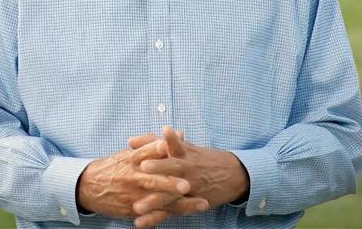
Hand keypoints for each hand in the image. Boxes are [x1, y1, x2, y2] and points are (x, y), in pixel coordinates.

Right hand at [76, 138, 197, 219]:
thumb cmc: (113, 167)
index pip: (147, 152)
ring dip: (179, 204)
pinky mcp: (132, 209)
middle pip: (154, 180)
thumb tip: (178, 132)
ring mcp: (133, 195)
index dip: (159, 149)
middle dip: (171, 184)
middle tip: (187, 185)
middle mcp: (133, 177)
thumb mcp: (128, 153)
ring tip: (199, 204)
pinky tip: (183, 217)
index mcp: (132, 160)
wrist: (87, 187)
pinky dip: (167, 216)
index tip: (171, 146)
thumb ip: (152, 145)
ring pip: (158, 201)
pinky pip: (152, 214)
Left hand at [128, 126, 248, 225]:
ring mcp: (189, 188)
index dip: (159, 143)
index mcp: (184, 153)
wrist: (232, 175)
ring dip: (154, 201)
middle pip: (172, 168)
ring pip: (170, 195)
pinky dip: (155, 218)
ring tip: (137, 207)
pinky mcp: (188, 204)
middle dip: (158, 168)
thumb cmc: (200, 158)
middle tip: (142, 167)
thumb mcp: (181, 146)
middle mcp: (187, 169)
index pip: (170, 146)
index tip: (144, 142)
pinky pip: (170, 212)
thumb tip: (129, 141)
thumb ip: (153, 142)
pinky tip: (140, 223)